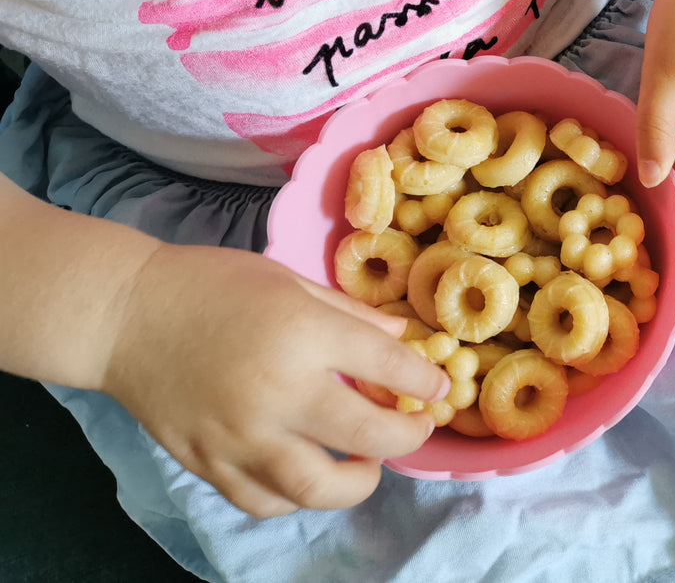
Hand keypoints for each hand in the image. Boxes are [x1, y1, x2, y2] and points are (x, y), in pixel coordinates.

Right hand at [103, 244, 449, 517]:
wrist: (125, 315)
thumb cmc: (211, 285)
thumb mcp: (290, 281)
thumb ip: (351, 316)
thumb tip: (403, 342)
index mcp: (303, 334)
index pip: (389, 369)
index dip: (426, 381)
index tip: (440, 387)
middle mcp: (278, 392)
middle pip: (368, 438)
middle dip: (407, 438)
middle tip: (416, 427)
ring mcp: (241, 436)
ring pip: (318, 489)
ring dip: (357, 482)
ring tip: (367, 463)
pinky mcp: (208, 462)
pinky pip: (265, 501)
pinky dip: (297, 497)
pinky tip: (311, 473)